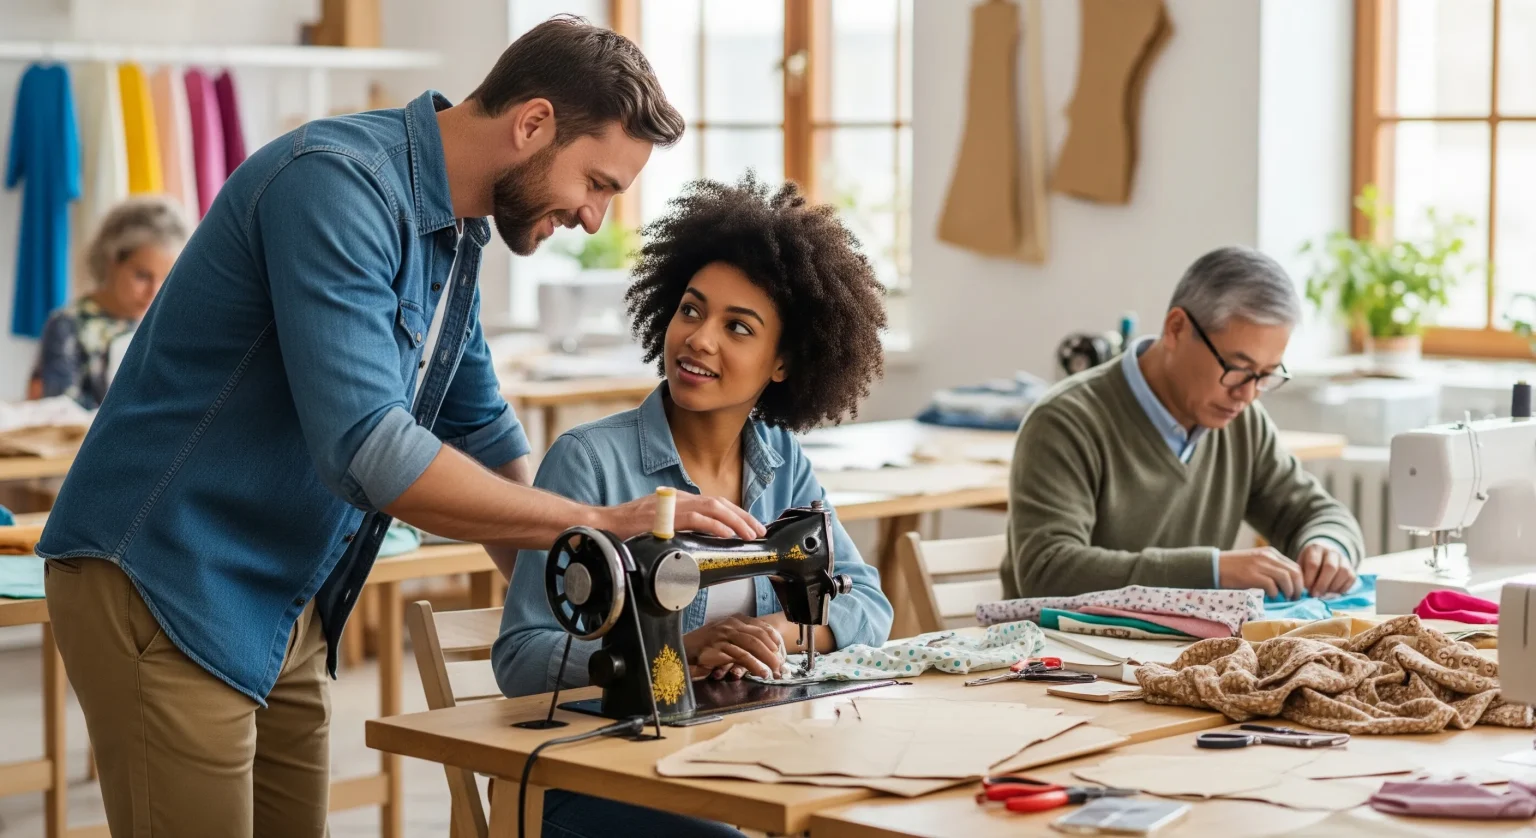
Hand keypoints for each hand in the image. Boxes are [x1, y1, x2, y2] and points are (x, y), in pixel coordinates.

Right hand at [600, 492, 764, 540]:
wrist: (603, 526)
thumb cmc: (627, 529)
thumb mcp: (658, 525)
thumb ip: (678, 527)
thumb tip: (698, 539)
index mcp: (678, 500)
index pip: (714, 504)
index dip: (736, 514)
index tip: (750, 526)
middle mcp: (679, 498)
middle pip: (719, 503)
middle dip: (743, 517)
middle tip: (759, 530)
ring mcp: (672, 505)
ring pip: (713, 508)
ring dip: (735, 521)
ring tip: (750, 533)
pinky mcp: (666, 517)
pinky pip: (697, 519)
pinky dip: (716, 526)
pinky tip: (728, 534)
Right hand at [683, 615, 785, 679]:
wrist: (682, 650)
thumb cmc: (706, 648)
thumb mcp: (727, 640)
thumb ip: (744, 643)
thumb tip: (767, 656)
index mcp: (735, 620)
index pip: (762, 627)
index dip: (776, 642)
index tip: (783, 655)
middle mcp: (730, 624)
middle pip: (759, 636)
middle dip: (773, 652)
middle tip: (781, 666)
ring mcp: (723, 635)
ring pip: (752, 644)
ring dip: (766, 659)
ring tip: (773, 671)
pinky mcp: (717, 648)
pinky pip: (740, 656)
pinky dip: (754, 665)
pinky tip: (760, 672)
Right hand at [1218, 547, 1304, 599]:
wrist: (1214, 566)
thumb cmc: (1235, 568)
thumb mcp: (1257, 562)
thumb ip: (1271, 568)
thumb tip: (1288, 584)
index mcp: (1270, 553)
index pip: (1295, 566)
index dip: (1300, 581)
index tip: (1297, 592)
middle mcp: (1267, 556)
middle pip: (1294, 572)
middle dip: (1298, 588)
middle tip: (1294, 598)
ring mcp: (1259, 564)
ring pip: (1286, 578)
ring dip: (1289, 591)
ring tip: (1285, 599)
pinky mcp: (1251, 574)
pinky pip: (1271, 585)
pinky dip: (1275, 593)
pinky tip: (1271, 597)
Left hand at [1296, 542, 1355, 595]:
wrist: (1323, 557)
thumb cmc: (1308, 564)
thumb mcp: (1301, 565)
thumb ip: (1302, 576)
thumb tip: (1307, 591)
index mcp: (1315, 548)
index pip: (1314, 564)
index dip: (1310, 579)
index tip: (1307, 589)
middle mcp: (1331, 551)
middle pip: (1330, 567)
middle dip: (1322, 584)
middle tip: (1316, 595)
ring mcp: (1343, 558)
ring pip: (1343, 572)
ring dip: (1333, 587)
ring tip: (1325, 594)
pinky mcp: (1351, 567)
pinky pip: (1351, 578)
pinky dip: (1343, 588)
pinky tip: (1333, 592)